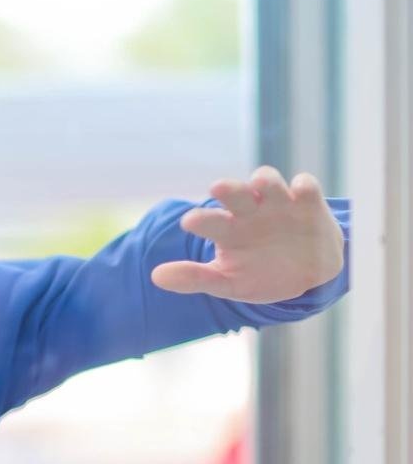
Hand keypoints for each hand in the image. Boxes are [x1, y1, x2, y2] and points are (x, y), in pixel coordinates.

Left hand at [151, 166, 344, 303]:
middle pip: (236, 193)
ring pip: (268, 182)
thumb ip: (194, 278)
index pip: (209, 220)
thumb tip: (155, 276)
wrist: (308, 277)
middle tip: (218, 187)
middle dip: (229, 189)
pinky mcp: (308, 204)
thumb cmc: (260, 276)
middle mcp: (249, 211)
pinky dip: (302, 185)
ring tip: (260, 184)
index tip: (189, 222)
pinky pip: (305, 187)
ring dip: (265, 180)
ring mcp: (278, 205)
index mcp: (226, 230)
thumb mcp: (227, 284)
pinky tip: (300, 189)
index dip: (200, 220)